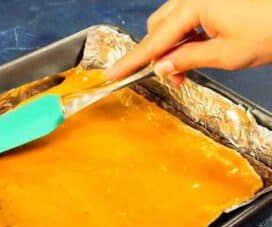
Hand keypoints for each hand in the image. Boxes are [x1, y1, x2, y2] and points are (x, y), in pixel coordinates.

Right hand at [107, 0, 271, 83]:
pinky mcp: (213, 1)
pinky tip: (197, 50)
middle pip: (158, 27)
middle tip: (172, 77)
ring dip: (172, 48)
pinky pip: (188, 19)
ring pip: (172, 23)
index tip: (113, 73)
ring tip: (185, 68)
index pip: (154, 41)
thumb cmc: (270, 31)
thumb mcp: (226, 54)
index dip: (133, 60)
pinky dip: (186, 38)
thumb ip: (188, 59)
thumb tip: (162, 66)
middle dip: (158, 54)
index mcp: (194, 6)